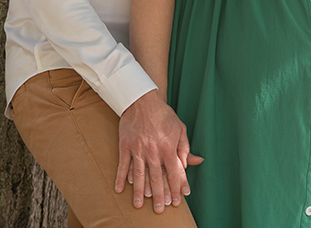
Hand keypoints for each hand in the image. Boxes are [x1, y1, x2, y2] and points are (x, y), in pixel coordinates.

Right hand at [115, 90, 202, 212]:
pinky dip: (120, 178)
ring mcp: (138, 149)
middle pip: (157, 178)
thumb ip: (185, 148)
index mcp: (168, 147)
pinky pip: (123, 165)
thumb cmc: (164, 115)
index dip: (177, 187)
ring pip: (139, 175)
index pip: (174, 172)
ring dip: (139, 191)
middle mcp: (154, 151)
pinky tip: (119, 189)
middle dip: (160, 195)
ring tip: (139, 205)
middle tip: (160, 209)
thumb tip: (191, 164)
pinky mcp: (126, 145)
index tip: (178, 200)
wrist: (143, 100)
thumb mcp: (180, 129)